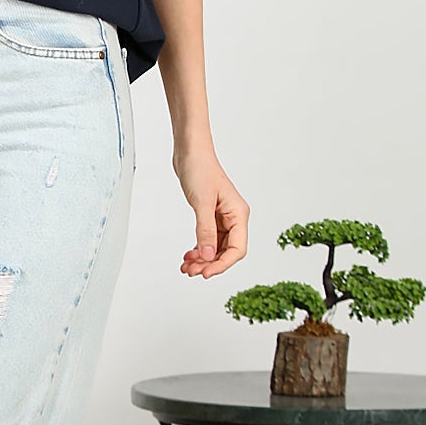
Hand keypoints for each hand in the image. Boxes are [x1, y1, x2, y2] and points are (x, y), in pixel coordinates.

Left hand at [173, 149, 249, 277]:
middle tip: (191, 271)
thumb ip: (205, 230)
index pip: (237, 249)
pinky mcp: (210, 215)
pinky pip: (208, 239)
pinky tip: (188, 255)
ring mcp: (222, 217)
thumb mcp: (202, 202)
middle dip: (209, 264)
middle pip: (227, 251)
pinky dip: (199, 249)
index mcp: (238, 214)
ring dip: (203, 259)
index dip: (222, 264)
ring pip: (216, 247)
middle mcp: (233, 217)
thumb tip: (208, 255)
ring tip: (186, 266)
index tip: (205, 273)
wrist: (190, 151)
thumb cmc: (200, 169)